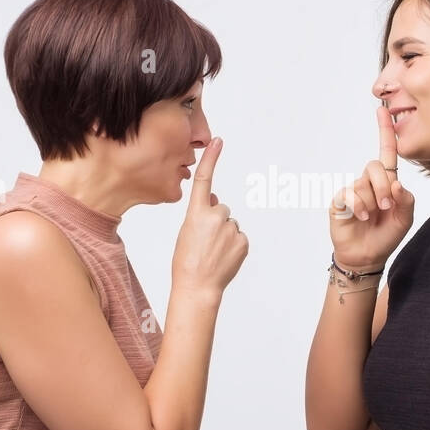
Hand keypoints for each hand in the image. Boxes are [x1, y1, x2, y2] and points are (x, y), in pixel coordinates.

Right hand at [172, 137, 247, 297]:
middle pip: (221, 209)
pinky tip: (223, 257)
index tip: (217, 142)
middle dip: (216, 221)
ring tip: (213, 252)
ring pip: (230, 225)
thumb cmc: (186, 262)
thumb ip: (201, 214)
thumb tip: (216, 201)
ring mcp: (231, 229)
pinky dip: (233, 246)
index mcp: (196, 214)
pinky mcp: (243, 241)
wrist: (197, 287)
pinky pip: (238, 237)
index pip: (204, 180)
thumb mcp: (187, 232)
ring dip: (224, 235)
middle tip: (205, 242)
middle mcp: (216, 217)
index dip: (211, 159)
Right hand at [329, 105, 414, 269]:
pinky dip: (359, 206)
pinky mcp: (340, 200)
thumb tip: (396, 184)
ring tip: (372, 216)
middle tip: (387, 206)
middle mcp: (369, 182)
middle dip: (383, 187)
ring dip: (372, 201)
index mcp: (387, 182)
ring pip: (364, 183)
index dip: (385, 131)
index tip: (382, 109)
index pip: (387, 152)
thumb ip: (406, 199)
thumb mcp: (405, 218)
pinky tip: (361, 217)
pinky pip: (350, 194)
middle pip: (375, 167)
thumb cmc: (386, 235)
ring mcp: (353, 190)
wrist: (367, 256)